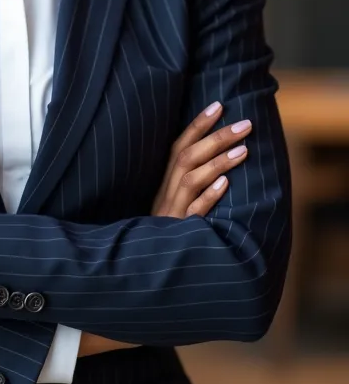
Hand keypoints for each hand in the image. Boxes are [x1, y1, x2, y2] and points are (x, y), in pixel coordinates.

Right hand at [79, 102, 249, 358]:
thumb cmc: (160, 243)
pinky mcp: (177, 235)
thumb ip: (186, 191)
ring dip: (218, 161)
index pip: (178, 147)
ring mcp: (170, 215)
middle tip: (245, 123)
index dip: (197, 125)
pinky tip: (225, 185)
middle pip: (187, 158)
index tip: (218, 104)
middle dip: (216, 136)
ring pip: (191, 180)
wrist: (137, 279)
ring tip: (243, 148)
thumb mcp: (170, 213)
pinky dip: (208, 197)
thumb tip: (216, 169)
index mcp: (162, 187)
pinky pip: (193, 215)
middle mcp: (164, 196)